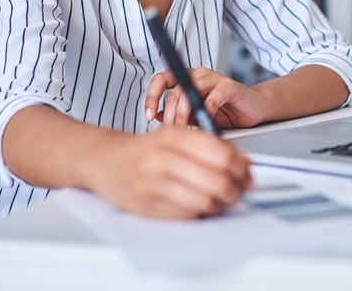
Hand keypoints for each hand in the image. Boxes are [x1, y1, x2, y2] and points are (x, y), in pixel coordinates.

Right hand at [88, 126, 252, 217]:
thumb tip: (245, 163)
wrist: (104, 160)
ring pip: (205, 200)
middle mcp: (162, 158)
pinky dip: (201, 212)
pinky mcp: (147, 205)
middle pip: (217, 180)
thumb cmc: (144, 150)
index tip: (247, 174)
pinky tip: (201, 206)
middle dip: (236, 190)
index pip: (221, 153)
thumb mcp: (174, 136)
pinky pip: (186, 214)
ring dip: (220, 204)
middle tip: (238, 191)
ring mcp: (153, 183)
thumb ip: (209, 146)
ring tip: (221, 200)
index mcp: (173, 136)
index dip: (241, 167)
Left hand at [144, 68, 268, 128]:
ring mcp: (213, 78)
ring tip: (186, 130)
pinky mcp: (229, 86)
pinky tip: (206, 127)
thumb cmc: (226, 112)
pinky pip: (212, 99)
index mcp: (187, 79)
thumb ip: (178, 113)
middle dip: (170, 115)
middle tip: (172, 132)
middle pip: (174, 90)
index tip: (148, 116)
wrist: (254, 110)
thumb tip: (156, 116)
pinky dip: (206, 115)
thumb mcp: (196, 116)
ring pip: (189, 92)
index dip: (152, 96)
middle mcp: (198, 75)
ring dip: (184, 114)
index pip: (161, 80)